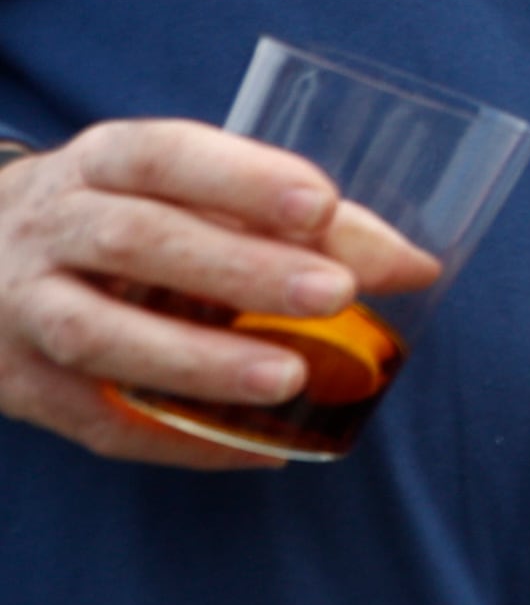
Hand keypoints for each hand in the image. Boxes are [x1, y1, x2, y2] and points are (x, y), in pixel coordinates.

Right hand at [0, 120, 439, 468]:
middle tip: (332, 294)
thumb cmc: (117, 218)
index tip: (320, 205)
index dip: (243, 179)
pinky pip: (94, 420)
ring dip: (198, 360)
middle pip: (137, 242)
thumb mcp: (179, 193)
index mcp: (102, 164)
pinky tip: (258, 448)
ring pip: (98, 334)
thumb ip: (288, 221)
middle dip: (239, 269)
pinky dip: (176, 438)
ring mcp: (22, 307)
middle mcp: (53, 227)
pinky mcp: (17, 384)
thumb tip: (414, 268)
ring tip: (289, 380)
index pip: (166, 156)